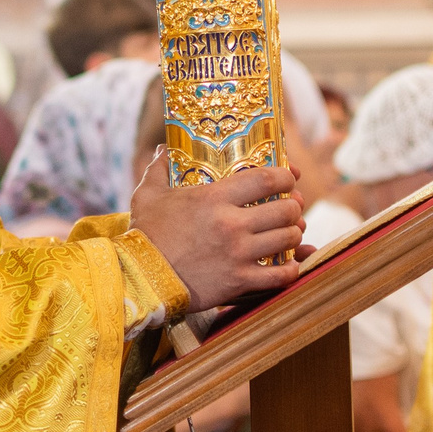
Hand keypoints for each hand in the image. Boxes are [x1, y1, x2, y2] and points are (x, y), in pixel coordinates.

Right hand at [129, 162, 308, 313]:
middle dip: (294, 207)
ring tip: (289, 234)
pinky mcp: (239, 281)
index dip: (286, 176)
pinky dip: (290, 269)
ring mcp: (238, 254)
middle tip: (290, 208)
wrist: (138, 278)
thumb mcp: (147, 196)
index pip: (266, 178)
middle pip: (286, 209)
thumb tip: (164, 149)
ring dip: (294, 236)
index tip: (289, 177)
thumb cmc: (144, 234)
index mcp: (215, 198)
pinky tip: (287, 265)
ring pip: (288, 239)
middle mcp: (232, 224)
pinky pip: (280, 275)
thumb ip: (159, 169)